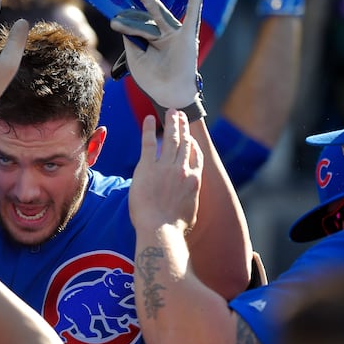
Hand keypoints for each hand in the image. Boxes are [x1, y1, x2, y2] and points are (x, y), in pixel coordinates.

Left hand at [110, 0, 203, 110]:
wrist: (168, 94)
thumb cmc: (153, 79)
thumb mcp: (135, 59)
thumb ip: (131, 40)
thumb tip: (126, 23)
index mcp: (150, 41)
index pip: (136, 27)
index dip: (125, 24)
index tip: (114, 21)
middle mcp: (162, 35)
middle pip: (148, 15)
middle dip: (140, 0)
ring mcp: (174, 35)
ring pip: (161, 14)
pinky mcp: (186, 38)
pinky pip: (192, 19)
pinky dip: (195, 4)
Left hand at [129, 110, 201, 233]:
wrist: (159, 230)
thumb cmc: (173, 228)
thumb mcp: (190, 212)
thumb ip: (189, 199)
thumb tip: (187, 200)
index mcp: (194, 180)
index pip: (196, 156)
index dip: (193, 143)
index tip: (190, 136)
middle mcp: (183, 170)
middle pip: (185, 142)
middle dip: (183, 126)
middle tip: (180, 115)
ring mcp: (166, 167)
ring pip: (171, 139)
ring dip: (172, 123)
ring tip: (171, 112)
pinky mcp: (147, 167)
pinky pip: (149, 143)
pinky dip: (149, 129)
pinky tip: (149, 119)